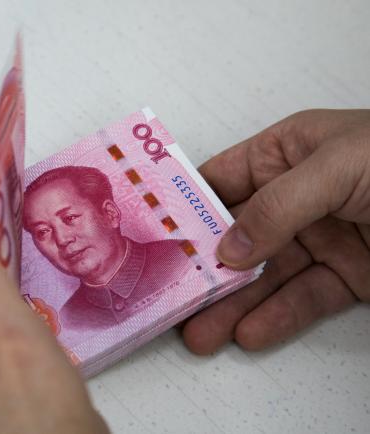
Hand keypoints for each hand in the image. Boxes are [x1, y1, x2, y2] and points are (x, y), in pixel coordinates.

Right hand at [183, 109, 369, 353]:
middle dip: (201, 270)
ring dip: (230, 306)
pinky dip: (276, 319)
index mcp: (287, 153)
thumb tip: (228, 247)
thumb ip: (277, 204)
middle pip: (234, 236)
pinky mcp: (348, 276)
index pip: (220, 180)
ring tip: (200, 333)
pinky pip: (303, 299)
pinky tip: (250, 335)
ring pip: (263, 276)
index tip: (152, 239)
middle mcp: (296, 196)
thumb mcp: (338, 165)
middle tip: (171, 300)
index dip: (184, 207)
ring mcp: (321, 238)